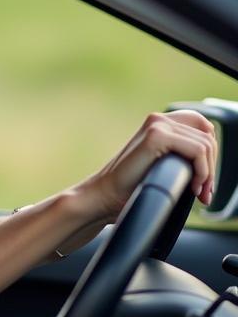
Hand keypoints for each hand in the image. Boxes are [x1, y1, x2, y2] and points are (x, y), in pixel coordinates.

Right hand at [78, 111, 216, 222]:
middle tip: (203, 191)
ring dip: (208, 172)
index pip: (203, 126)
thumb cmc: (130, 188)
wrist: (104, 196)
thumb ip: (180, 155)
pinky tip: (192, 187)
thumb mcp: (161, 165)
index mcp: (158, 123)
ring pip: (206, 144)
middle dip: (212, 166)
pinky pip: (198, 150)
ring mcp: (156, 125)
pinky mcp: (156, 136)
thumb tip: (210, 160)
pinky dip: (203, 172)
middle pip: (208, 135)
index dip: (210, 154)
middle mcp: (158, 119)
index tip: (203, 181)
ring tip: (198, 192)